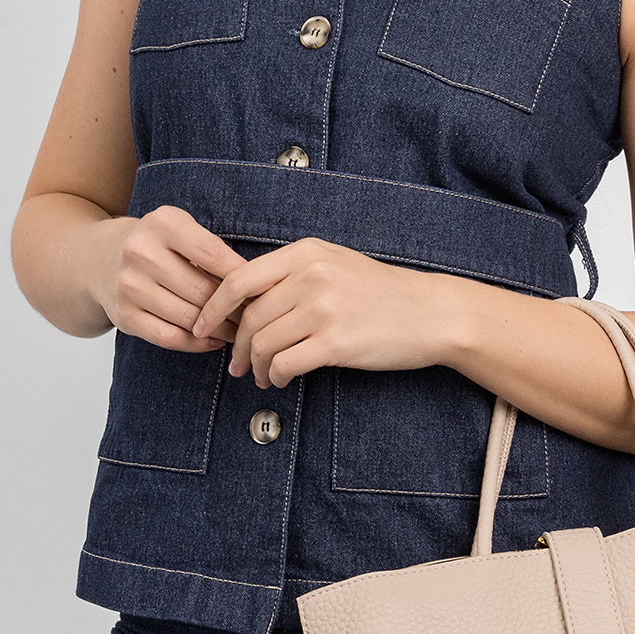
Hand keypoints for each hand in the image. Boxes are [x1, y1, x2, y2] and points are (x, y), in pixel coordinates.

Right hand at [87, 204, 249, 351]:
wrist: (100, 260)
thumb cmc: (156, 245)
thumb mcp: (180, 229)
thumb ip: (212, 248)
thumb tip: (256, 283)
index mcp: (162, 224)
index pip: (212, 254)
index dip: (241, 277)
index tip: (263, 289)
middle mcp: (140, 252)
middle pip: (202, 290)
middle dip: (235, 308)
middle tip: (257, 318)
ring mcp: (129, 286)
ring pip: (189, 317)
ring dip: (221, 329)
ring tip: (240, 331)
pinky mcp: (124, 316)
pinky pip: (169, 337)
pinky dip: (197, 343)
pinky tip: (213, 340)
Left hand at [192, 237, 454, 388]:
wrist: (432, 313)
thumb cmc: (383, 292)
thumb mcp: (336, 264)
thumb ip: (293, 273)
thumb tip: (246, 301)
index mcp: (306, 253)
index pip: (239, 278)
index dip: (213, 306)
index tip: (202, 325)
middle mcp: (311, 277)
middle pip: (248, 317)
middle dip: (236, 347)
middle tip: (236, 365)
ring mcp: (324, 309)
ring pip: (263, 343)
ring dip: (256, 366)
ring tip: (262, 376)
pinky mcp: (336, 343)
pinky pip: (285, 364)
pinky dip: (275, 376)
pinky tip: (281, 380)